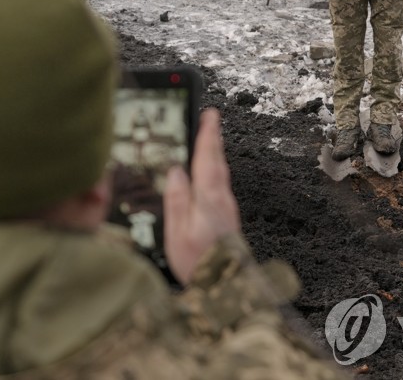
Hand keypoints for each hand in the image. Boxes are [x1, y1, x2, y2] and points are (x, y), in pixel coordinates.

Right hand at [163, 109, 240, 284]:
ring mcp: (227, 209)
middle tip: (210, 118)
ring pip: (220, 173)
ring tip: (208, 138)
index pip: (207, 158)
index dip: (208, 135)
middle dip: (213, 138)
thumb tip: (176, 171)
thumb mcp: (178, 233)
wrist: (227, 288)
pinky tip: (208, 172)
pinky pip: (220, 184)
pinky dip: (214, 169)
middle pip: (217, 161)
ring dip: (214, 153)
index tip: (209, 114)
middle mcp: (222, 200)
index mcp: (209, 199)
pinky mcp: (227, 218)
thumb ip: (177, 200)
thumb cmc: (200, 263)